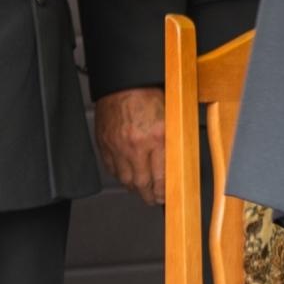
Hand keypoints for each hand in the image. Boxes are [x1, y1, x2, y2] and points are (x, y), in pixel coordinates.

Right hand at [95, 87, 165, 204]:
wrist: (124, 83)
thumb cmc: (150, 95)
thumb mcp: (172, 117)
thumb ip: (174, 140)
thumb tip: (178, 162)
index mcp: (158, 136)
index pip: (162, 175)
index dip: (164, 192)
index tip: (166, 197)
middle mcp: (137, 145)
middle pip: (142, 183)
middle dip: (149, 196)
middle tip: (154, 200)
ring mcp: (118, 146)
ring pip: (126, 180)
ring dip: (135, 189)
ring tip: (143, 191)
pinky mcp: (105, 145)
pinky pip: (112, 169)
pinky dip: (121, 176)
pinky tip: (127, 177)